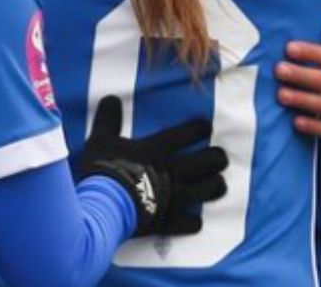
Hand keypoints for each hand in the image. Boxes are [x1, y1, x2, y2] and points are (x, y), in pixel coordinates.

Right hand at [78, 96, 226, 236]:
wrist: (102, 205)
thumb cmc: (102, 169)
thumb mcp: (101, 138)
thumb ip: (108, 119)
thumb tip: (110, 98)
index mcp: (158, 150)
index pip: (188, 134)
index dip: (201, 128)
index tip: (207, 127)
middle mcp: (172, 171)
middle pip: (207, 162)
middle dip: (217, 158)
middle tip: (220, 157)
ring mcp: (174, 197)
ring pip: (207, 191)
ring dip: (215, 187)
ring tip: (219, 184)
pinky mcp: (168, 220)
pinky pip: (189, 223)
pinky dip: (193, 222)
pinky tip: (195, 221)